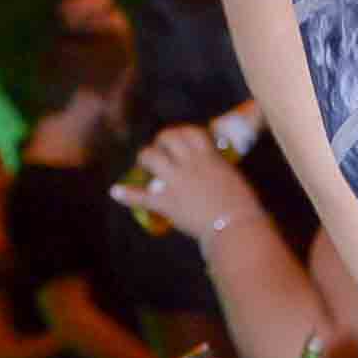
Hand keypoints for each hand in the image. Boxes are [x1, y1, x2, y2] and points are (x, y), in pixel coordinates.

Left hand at [111, 125, 257, 244]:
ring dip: (146, 157)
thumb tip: (213, 166)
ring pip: (150, 158)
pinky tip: (115, 191)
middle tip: (161, 148)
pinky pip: (142, 196)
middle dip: (161, 140)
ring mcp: (176, 181)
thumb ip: (217, 167)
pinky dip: (127, 194)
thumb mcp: (231, 175)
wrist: (234, 225)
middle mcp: (189, 163)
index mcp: (208, 156)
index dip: (182, 132)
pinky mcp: (167, 202)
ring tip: (146, 163)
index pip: (191, 132)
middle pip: (168, 137)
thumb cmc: (242, 202)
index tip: (181, 138)